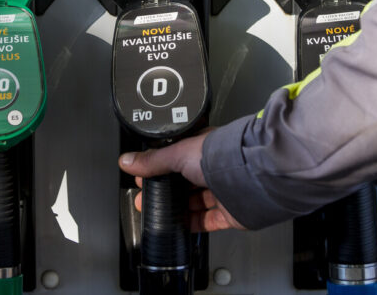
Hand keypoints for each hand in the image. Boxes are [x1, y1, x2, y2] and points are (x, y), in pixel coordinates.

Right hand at [118, 130, 246, 231]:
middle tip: (146, 199)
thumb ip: (152, 161)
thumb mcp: (177, 153)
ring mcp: (222, 190)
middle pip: (184, 183)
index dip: (158, 168)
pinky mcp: (229, 212)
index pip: (175, 159)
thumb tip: (128, 161)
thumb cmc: (220, 156)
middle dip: (164, 192)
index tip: (143, 177)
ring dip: (176, 209)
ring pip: (195, 202)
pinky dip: (193, 224)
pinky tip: (180, 226)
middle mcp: (213, 168)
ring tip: (157, 214)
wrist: (248, 177)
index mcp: (202, 149)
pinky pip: (208, 220)